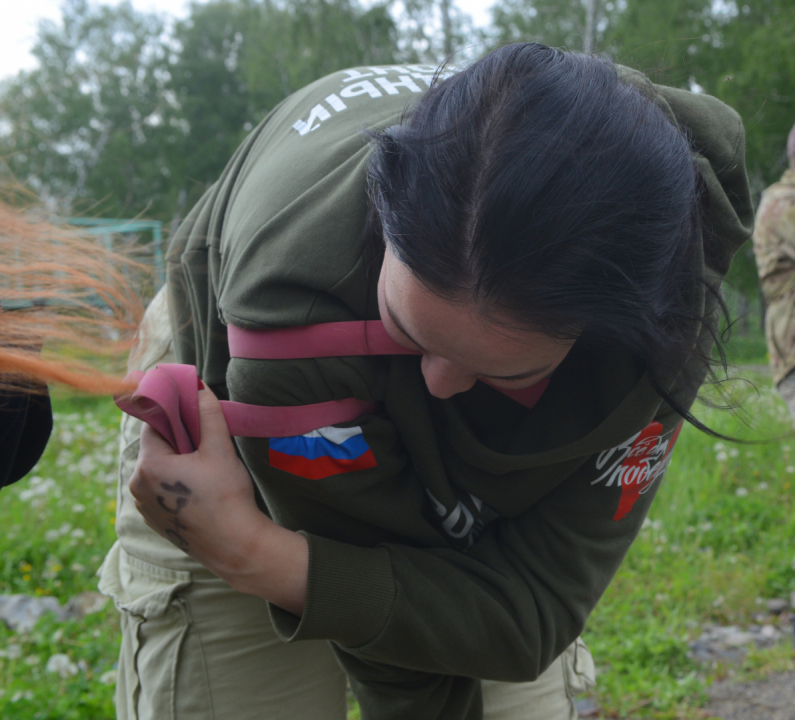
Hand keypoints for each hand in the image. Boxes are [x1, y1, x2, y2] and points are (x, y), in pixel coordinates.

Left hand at [129, 385, 307, 614]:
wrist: (234, 546)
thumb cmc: (226, 497)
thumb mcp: (220, 450)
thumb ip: (208, 415)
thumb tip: (200, 389)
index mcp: (148, 464)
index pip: (154, 424)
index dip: (173, 412)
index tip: (191, 408)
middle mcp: (137, 485)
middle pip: (156, 446)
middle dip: (178, 438)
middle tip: (206, 440)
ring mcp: (143, 505)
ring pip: (158, 468)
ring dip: (177, 461)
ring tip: (206, 465)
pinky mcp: (154, 519)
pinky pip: (160, 489)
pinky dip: (175, 482)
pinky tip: (199, 487)